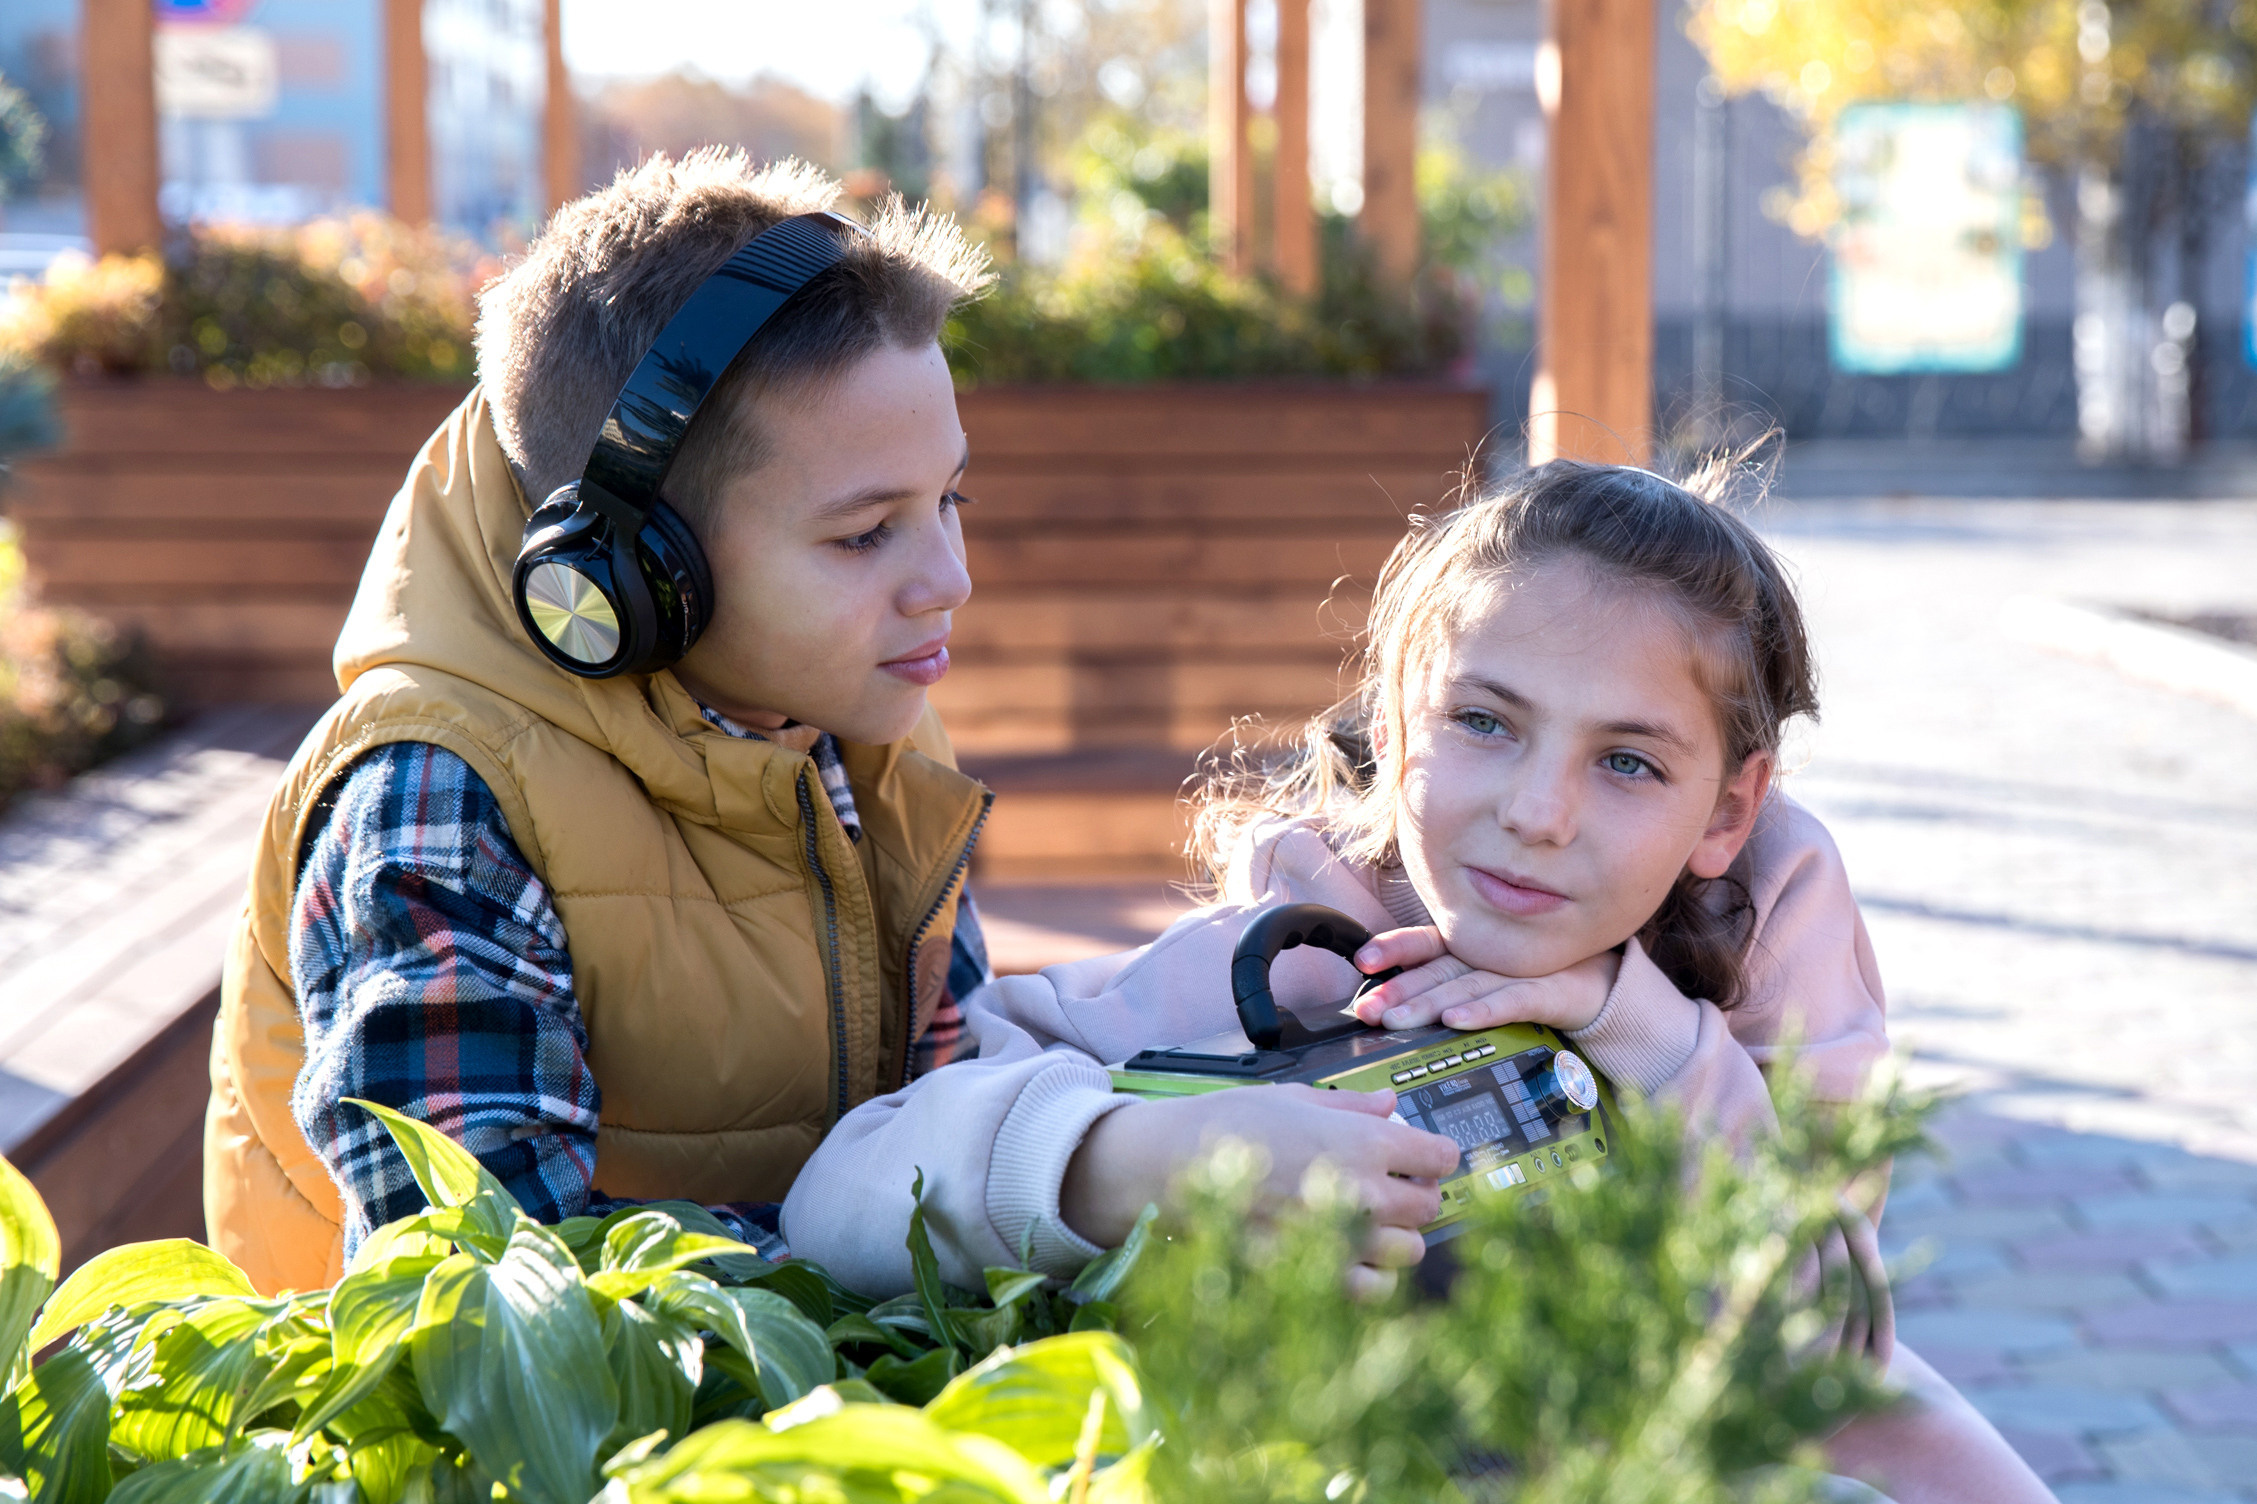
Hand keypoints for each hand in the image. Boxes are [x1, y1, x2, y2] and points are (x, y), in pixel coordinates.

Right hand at [1061, 1085, 1460, 1297]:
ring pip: (1408, 1250)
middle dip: (1414, 1195)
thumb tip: (1390, 1105)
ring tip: (1365, 1222)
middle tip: (1386, 1186)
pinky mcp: (1314, 1274)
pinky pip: (1375, 1289)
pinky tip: (1350, 1256)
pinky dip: (1372, 1276)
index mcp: (1361, 1141)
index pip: (1440, 1157)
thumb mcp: (1292, 1097)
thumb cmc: (1227, 1124)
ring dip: (1395, 1237)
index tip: (1418, 1156)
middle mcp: (1361, 1191)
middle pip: (1428, 1206)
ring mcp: (1341, 1238)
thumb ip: (1351, 1106)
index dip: (1431, 1155)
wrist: (1171, 1166)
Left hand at [1350, 926, 1619, 1033]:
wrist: (1604, 984)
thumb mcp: (1486, 976)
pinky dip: (1481, 1011)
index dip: (1393, 949)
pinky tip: (1455, 1021)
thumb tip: (1393, 1003)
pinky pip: (1509, 1002)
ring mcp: (1517, 971)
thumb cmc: (1538, 977)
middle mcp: (1488, 955)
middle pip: (1436, 971)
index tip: (1361, 961)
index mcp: (1470, 948)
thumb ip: (1446, 981)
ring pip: (1464, 986)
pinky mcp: (1546, 992)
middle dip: (1398, 989)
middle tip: (1366, 1008)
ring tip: (1395, 1019)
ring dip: (1427, 1002)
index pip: (1425, 945)